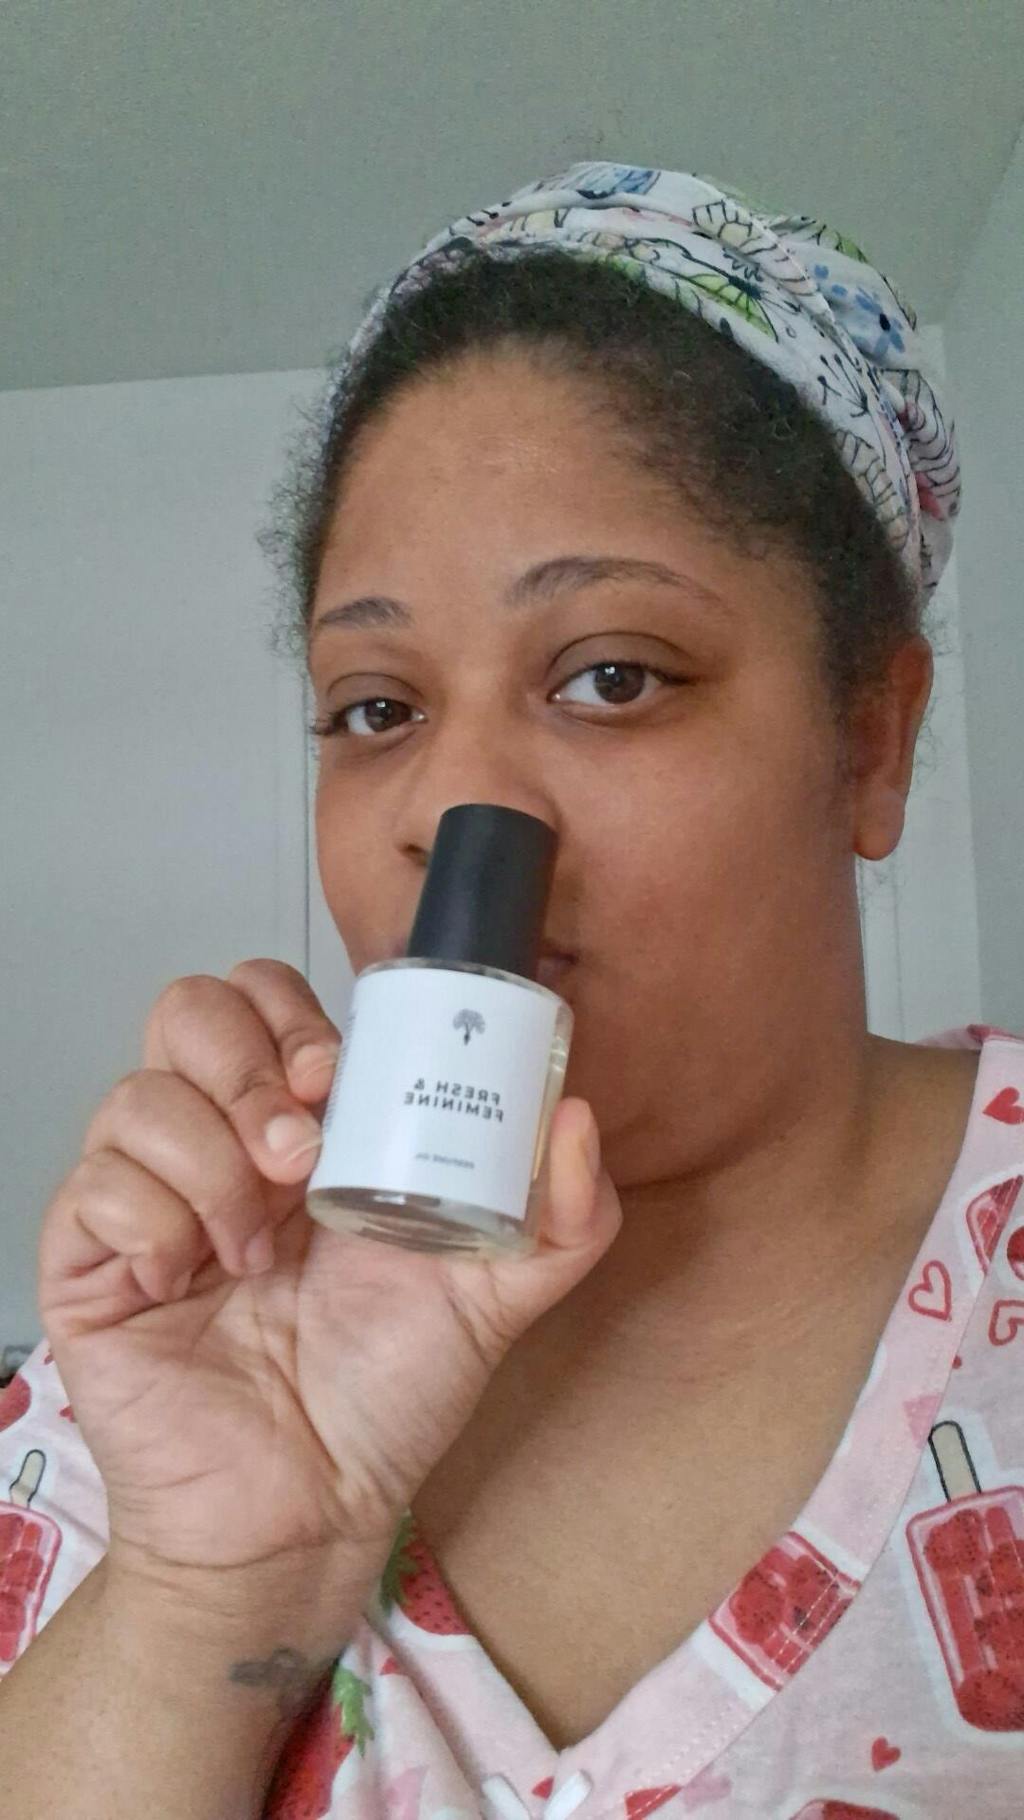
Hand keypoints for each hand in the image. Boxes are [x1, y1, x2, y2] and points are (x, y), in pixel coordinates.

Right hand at [39, 960, 621, 1581]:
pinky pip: (92, 1188)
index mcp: (307, 1128)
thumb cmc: (387, 1394)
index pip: (267, 999)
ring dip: (209, 1163)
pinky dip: (150, 1225)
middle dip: (246, 1065)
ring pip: (138, 1096)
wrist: (309, 1511)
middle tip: (296, 1151)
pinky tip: (189, 1280)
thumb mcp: (498, 1294)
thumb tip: (573, 1112)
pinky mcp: (91, 1262)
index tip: (337, 1076)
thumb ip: (565, 1214)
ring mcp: (150, 1199)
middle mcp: (220, 1145)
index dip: (294, 1013)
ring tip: (256, 1247)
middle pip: (189, 1013)